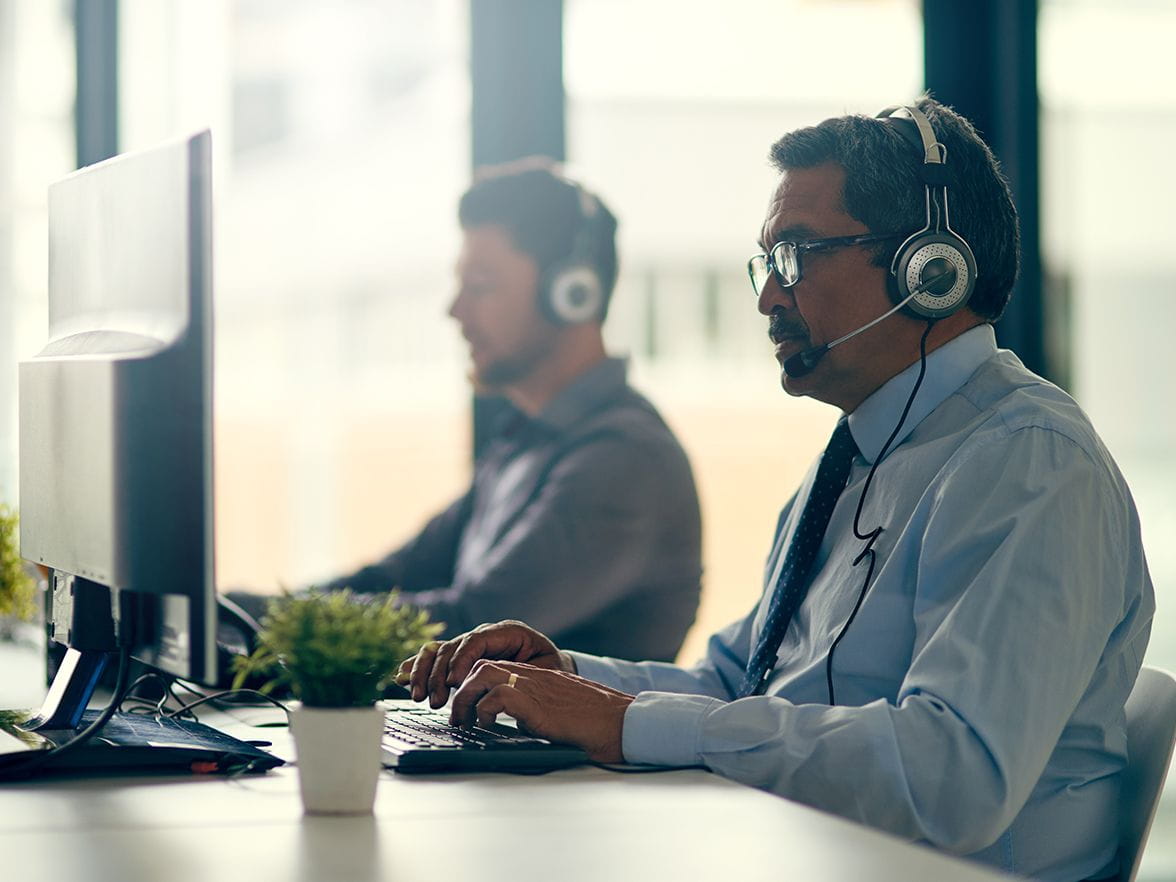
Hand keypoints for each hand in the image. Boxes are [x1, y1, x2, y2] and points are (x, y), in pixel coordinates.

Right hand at [395, 620, 573, 707]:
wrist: (552, 667)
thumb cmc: (552, 670)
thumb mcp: (547, 670)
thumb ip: (524, 673)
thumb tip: (503, 686)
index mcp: (508, 632)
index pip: (477, 640)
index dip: (462, 660)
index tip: (455, 682)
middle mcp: (484, 635)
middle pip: (452, 646)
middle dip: (439, 673)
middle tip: (436, 700)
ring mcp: (470, 645)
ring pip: (438, 651)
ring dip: (424, 673)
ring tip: (417, 696)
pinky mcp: (460, 658)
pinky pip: (434, 658)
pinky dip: (417, 668)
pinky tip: (400, 678)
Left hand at [450, 661, 632, 762]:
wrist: (623, 724)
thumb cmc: (597, 725)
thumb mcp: (557, 714)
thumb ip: (535, 712)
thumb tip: (515, 725)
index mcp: (539, 677)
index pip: (495, 667)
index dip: (475, 685)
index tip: (466, 707)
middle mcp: (534, 677)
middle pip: (483, 665)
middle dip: (463, 690)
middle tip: (458, 717)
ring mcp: (535, 687)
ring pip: (484, 673)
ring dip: (467, 697)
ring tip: (466, 722)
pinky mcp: (538, 704)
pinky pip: (498, 696)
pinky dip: (485, 710)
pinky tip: (488, 727)